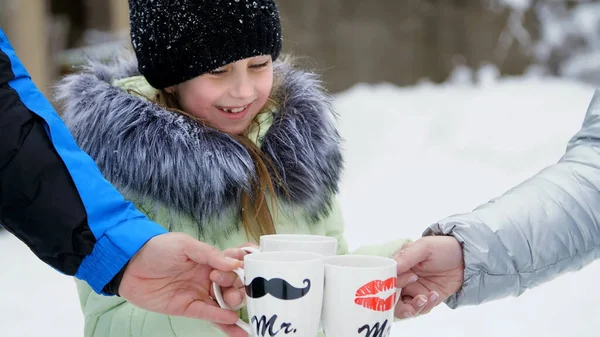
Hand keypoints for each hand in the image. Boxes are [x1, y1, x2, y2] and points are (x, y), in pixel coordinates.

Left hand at [118, 232, 247, 336]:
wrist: (129, 266)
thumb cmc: (157, 249)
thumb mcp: (185, 245)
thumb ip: (210, 254)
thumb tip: (235, 265)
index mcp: (210, 260)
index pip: (234, 264)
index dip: (243, 267)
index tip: (247, 268)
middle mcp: (208, 277)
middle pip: (233, 285)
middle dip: (238, 288)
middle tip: (230, 287)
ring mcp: (199, 293)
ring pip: (223, 303)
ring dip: (234, 306)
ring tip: (235, 307)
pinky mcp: (188, 308)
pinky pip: (208, 314)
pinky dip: (221, 318)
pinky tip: (232, 320)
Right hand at [392, 236, 463, 318]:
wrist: (465, 259)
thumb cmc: (443, 248)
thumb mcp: (424, 247)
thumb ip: (406, 256)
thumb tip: (392, 267)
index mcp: (399, 265)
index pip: (386, 279)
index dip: (394, 283)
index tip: (411, 277)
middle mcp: (403, 279)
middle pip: (391, 298)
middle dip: (400, 304)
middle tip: (416, 298)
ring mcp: (414, 290)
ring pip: (403, 308)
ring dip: (413, 307)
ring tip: (425, 298)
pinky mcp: (426, 299)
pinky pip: (420, 309)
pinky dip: (426, 305)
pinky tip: (435, 294)